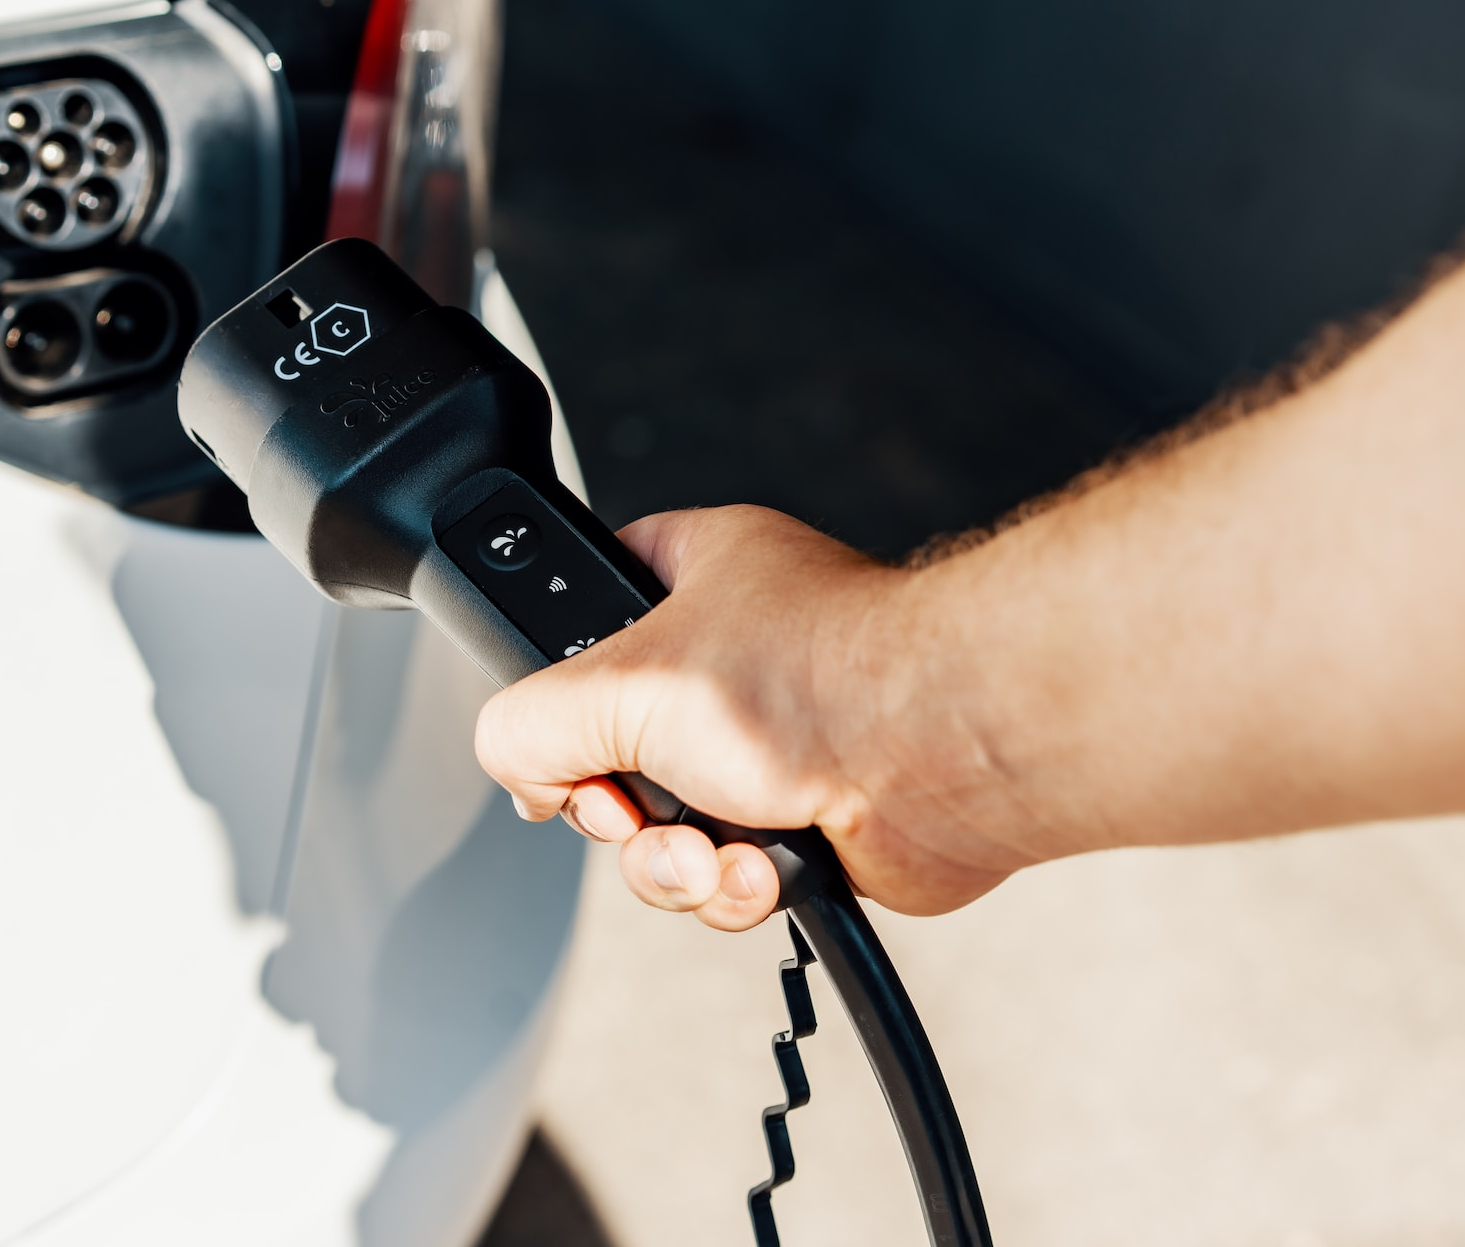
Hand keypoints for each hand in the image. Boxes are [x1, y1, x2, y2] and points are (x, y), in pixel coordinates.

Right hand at [474, 505, 1029, 930]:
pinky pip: (723, 875)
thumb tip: (522, 768)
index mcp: (695, 577)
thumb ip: (528, 722)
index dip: (555, 681)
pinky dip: (733, 887)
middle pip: (610, 749)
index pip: (584, 612)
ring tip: (715, 845)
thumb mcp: (621, 683)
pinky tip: (766, 865)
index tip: (555, 729)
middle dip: (617, 804)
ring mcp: (771, 744)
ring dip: (672, 861)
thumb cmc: (826, 679)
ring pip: (662, 829)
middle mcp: (735, 658)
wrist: (942, 760)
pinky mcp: (805, 821)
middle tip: (638, 798)